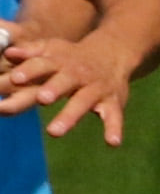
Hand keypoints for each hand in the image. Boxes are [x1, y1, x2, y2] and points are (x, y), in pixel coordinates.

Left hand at [0, 29, 133, 142]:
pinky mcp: (113, 102)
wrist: (112, 54)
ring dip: (70, 116)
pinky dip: (114, 129)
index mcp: (60, 62)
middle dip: (54, 89)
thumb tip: (8, 53)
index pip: (43, 64)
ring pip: (84, 101)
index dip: (30, 71)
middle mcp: (78, 74)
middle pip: (65, 81)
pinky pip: (114, 116)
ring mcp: (96, 89)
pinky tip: (112, 143)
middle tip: (42, 99)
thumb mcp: (52, 50)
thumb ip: (30, 53)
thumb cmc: (72, 57)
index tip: (16, 78)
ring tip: (53, 132)